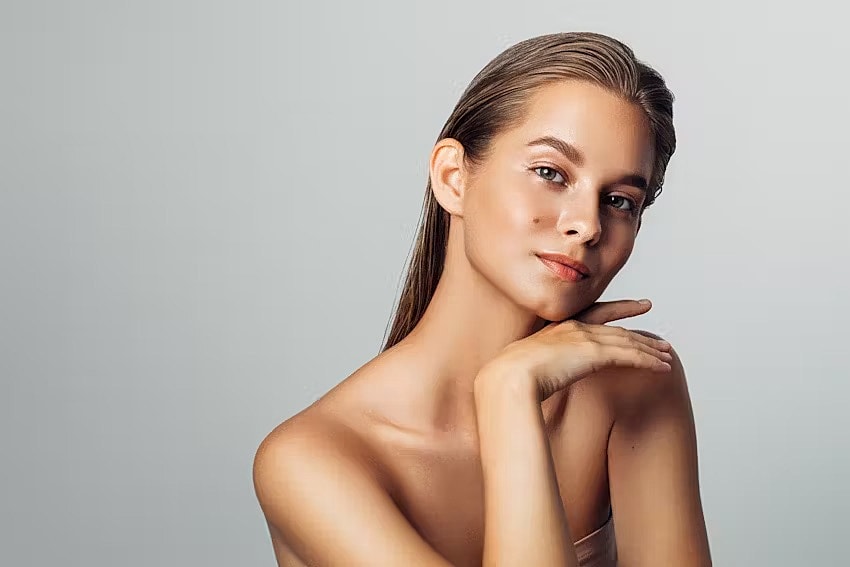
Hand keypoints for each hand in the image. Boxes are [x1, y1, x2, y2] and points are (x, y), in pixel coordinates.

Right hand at [486, 299, 672, 401]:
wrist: (508, 377)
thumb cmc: (508, 379)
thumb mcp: (523, 368)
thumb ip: (536, 369)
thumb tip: (535, 381)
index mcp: (556, 328)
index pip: (595, 314)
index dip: (619, 309)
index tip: (637, 305)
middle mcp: (574, 328)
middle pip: (617, 329)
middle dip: (641, 334)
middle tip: (661, 341)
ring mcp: (585, 339)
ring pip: (628, 341)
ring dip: (651, 350)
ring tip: (668, 357)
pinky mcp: (594, 353)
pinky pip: (631, 356)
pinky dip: (650, 361)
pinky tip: (664, 368)